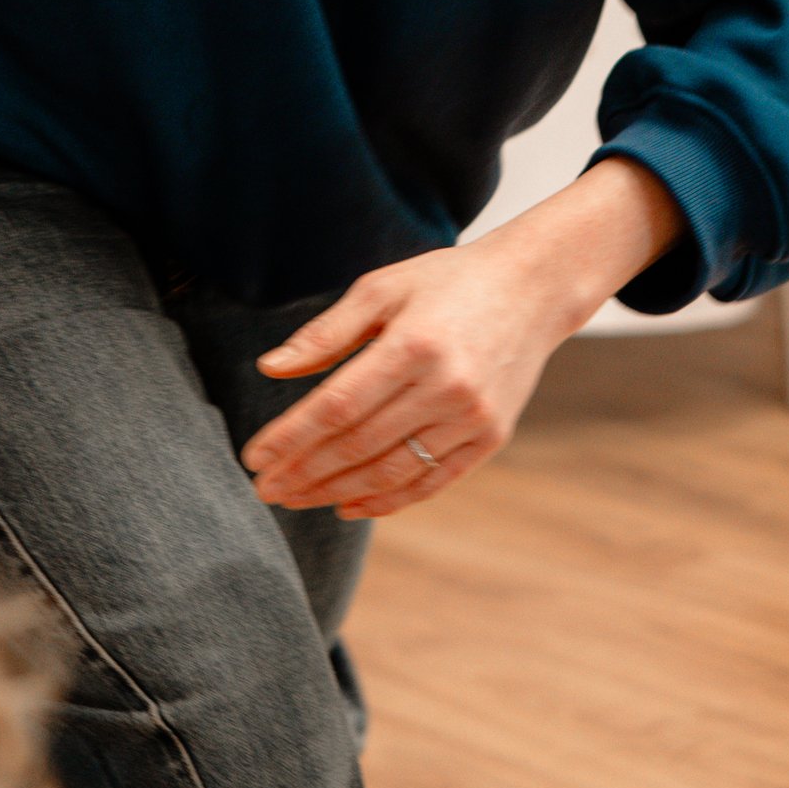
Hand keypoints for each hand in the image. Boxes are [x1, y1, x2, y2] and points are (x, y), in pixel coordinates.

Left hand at [246, 157, 683, 518]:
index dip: (291, 437)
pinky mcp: (491, 437)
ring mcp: (473, 417)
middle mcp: (446, 386)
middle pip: (359, 446)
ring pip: (391, 471)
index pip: (337, 406)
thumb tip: (269, 368)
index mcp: (413, 344)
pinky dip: (387, 501)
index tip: (254, 457)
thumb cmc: (448, 282)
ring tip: (295, 499)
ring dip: (335, 492)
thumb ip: (326, 333)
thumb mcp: (383, 288)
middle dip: (304, 472)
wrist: (534, 288)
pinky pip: (431, 481)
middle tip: (265, 489)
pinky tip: (347, 506)